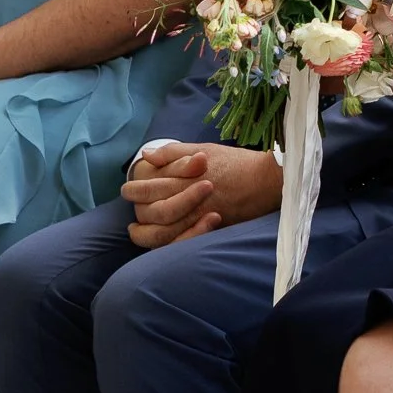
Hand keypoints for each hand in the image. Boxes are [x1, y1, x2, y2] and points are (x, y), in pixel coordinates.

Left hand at [122, 140, 281, 247]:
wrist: (265, 180)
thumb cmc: (235, 162)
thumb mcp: (203, 148)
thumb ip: (173, 153)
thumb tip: (146, 156)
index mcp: (185, 176)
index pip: (150, 185)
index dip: (135, 189)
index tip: (127, 189)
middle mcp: (189, 197)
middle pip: (152, 210)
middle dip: (137, 209)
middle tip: (130, 209)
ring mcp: (198, 216)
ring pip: (162, 232)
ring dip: (144, 233)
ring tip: (135, 230)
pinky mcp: (208, 229)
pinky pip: (180, 242)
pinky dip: (164, 244)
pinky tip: (156, 240)